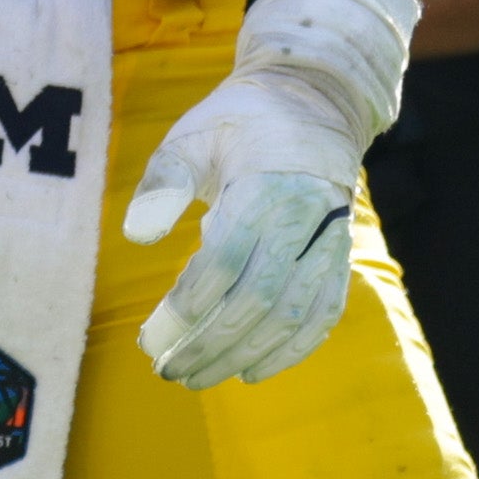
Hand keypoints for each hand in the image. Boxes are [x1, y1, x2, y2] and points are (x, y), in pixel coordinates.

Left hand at [126, 0, 416, 385]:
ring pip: (292, 313)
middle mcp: (304, 218)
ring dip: (244, 354)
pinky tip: (253, 372)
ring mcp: (329, 241)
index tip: (150, 338)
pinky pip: (324, 313)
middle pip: (257, 298)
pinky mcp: (340, 257)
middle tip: (166, 370)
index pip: (224, 261)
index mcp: (264, 187)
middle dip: (209, 342)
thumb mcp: (192, 135)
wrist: (314, 102)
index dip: (187, 307)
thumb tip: (138, 236)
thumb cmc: (239, 121)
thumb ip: (163, 182)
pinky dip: (292, 350)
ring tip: (197, 376)